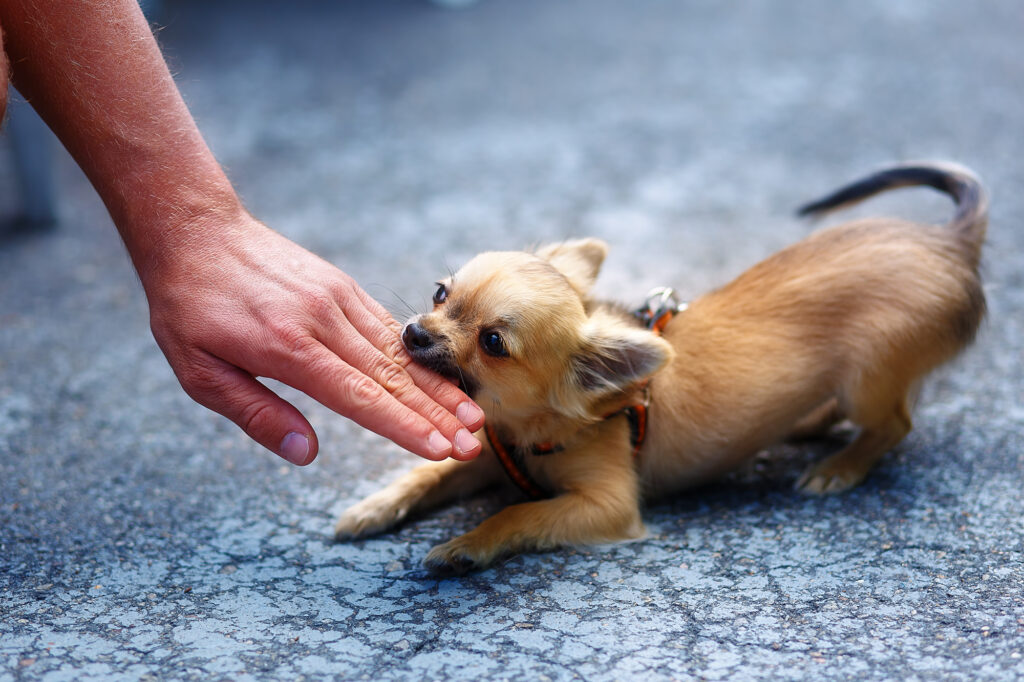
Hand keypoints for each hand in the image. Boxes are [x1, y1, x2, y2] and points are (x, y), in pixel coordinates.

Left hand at [138, 212, 483, 464]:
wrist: (198, 231)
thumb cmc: (190, 308)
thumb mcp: (200, 372)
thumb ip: (256, 414)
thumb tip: (306, 453)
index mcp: (287, 348)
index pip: (359, 396)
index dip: (403, 426)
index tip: (439, 449)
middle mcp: (322, 321)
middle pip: (392, 377)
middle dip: (437, 416)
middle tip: (471, 446)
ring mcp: (337, 299)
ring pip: (398, 353)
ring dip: (438, 389)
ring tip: (472, 417)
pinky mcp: (342, 287)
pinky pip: (386, 328)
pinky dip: (416, 359)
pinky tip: (438, 381)